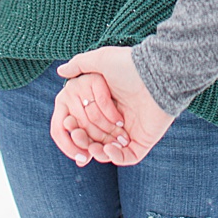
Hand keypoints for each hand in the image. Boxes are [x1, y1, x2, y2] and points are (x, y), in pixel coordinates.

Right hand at [50, 47, 172, 166]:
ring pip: (109, 151)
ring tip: (93, 148)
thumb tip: (60, 71)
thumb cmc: (129, 65)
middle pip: (95, 138)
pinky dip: (116, 157)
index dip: (74, 127)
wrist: (156, 74)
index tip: (69, 125)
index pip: (85, 122)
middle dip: (84, 141)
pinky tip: (108, 150)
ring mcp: (130, 131)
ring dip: (98, 153)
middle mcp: (117, 119)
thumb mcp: (100, 60)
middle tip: (78, 136)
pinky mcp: (143, 141)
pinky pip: (128, 157)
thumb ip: (79, 65)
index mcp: (106, 104)